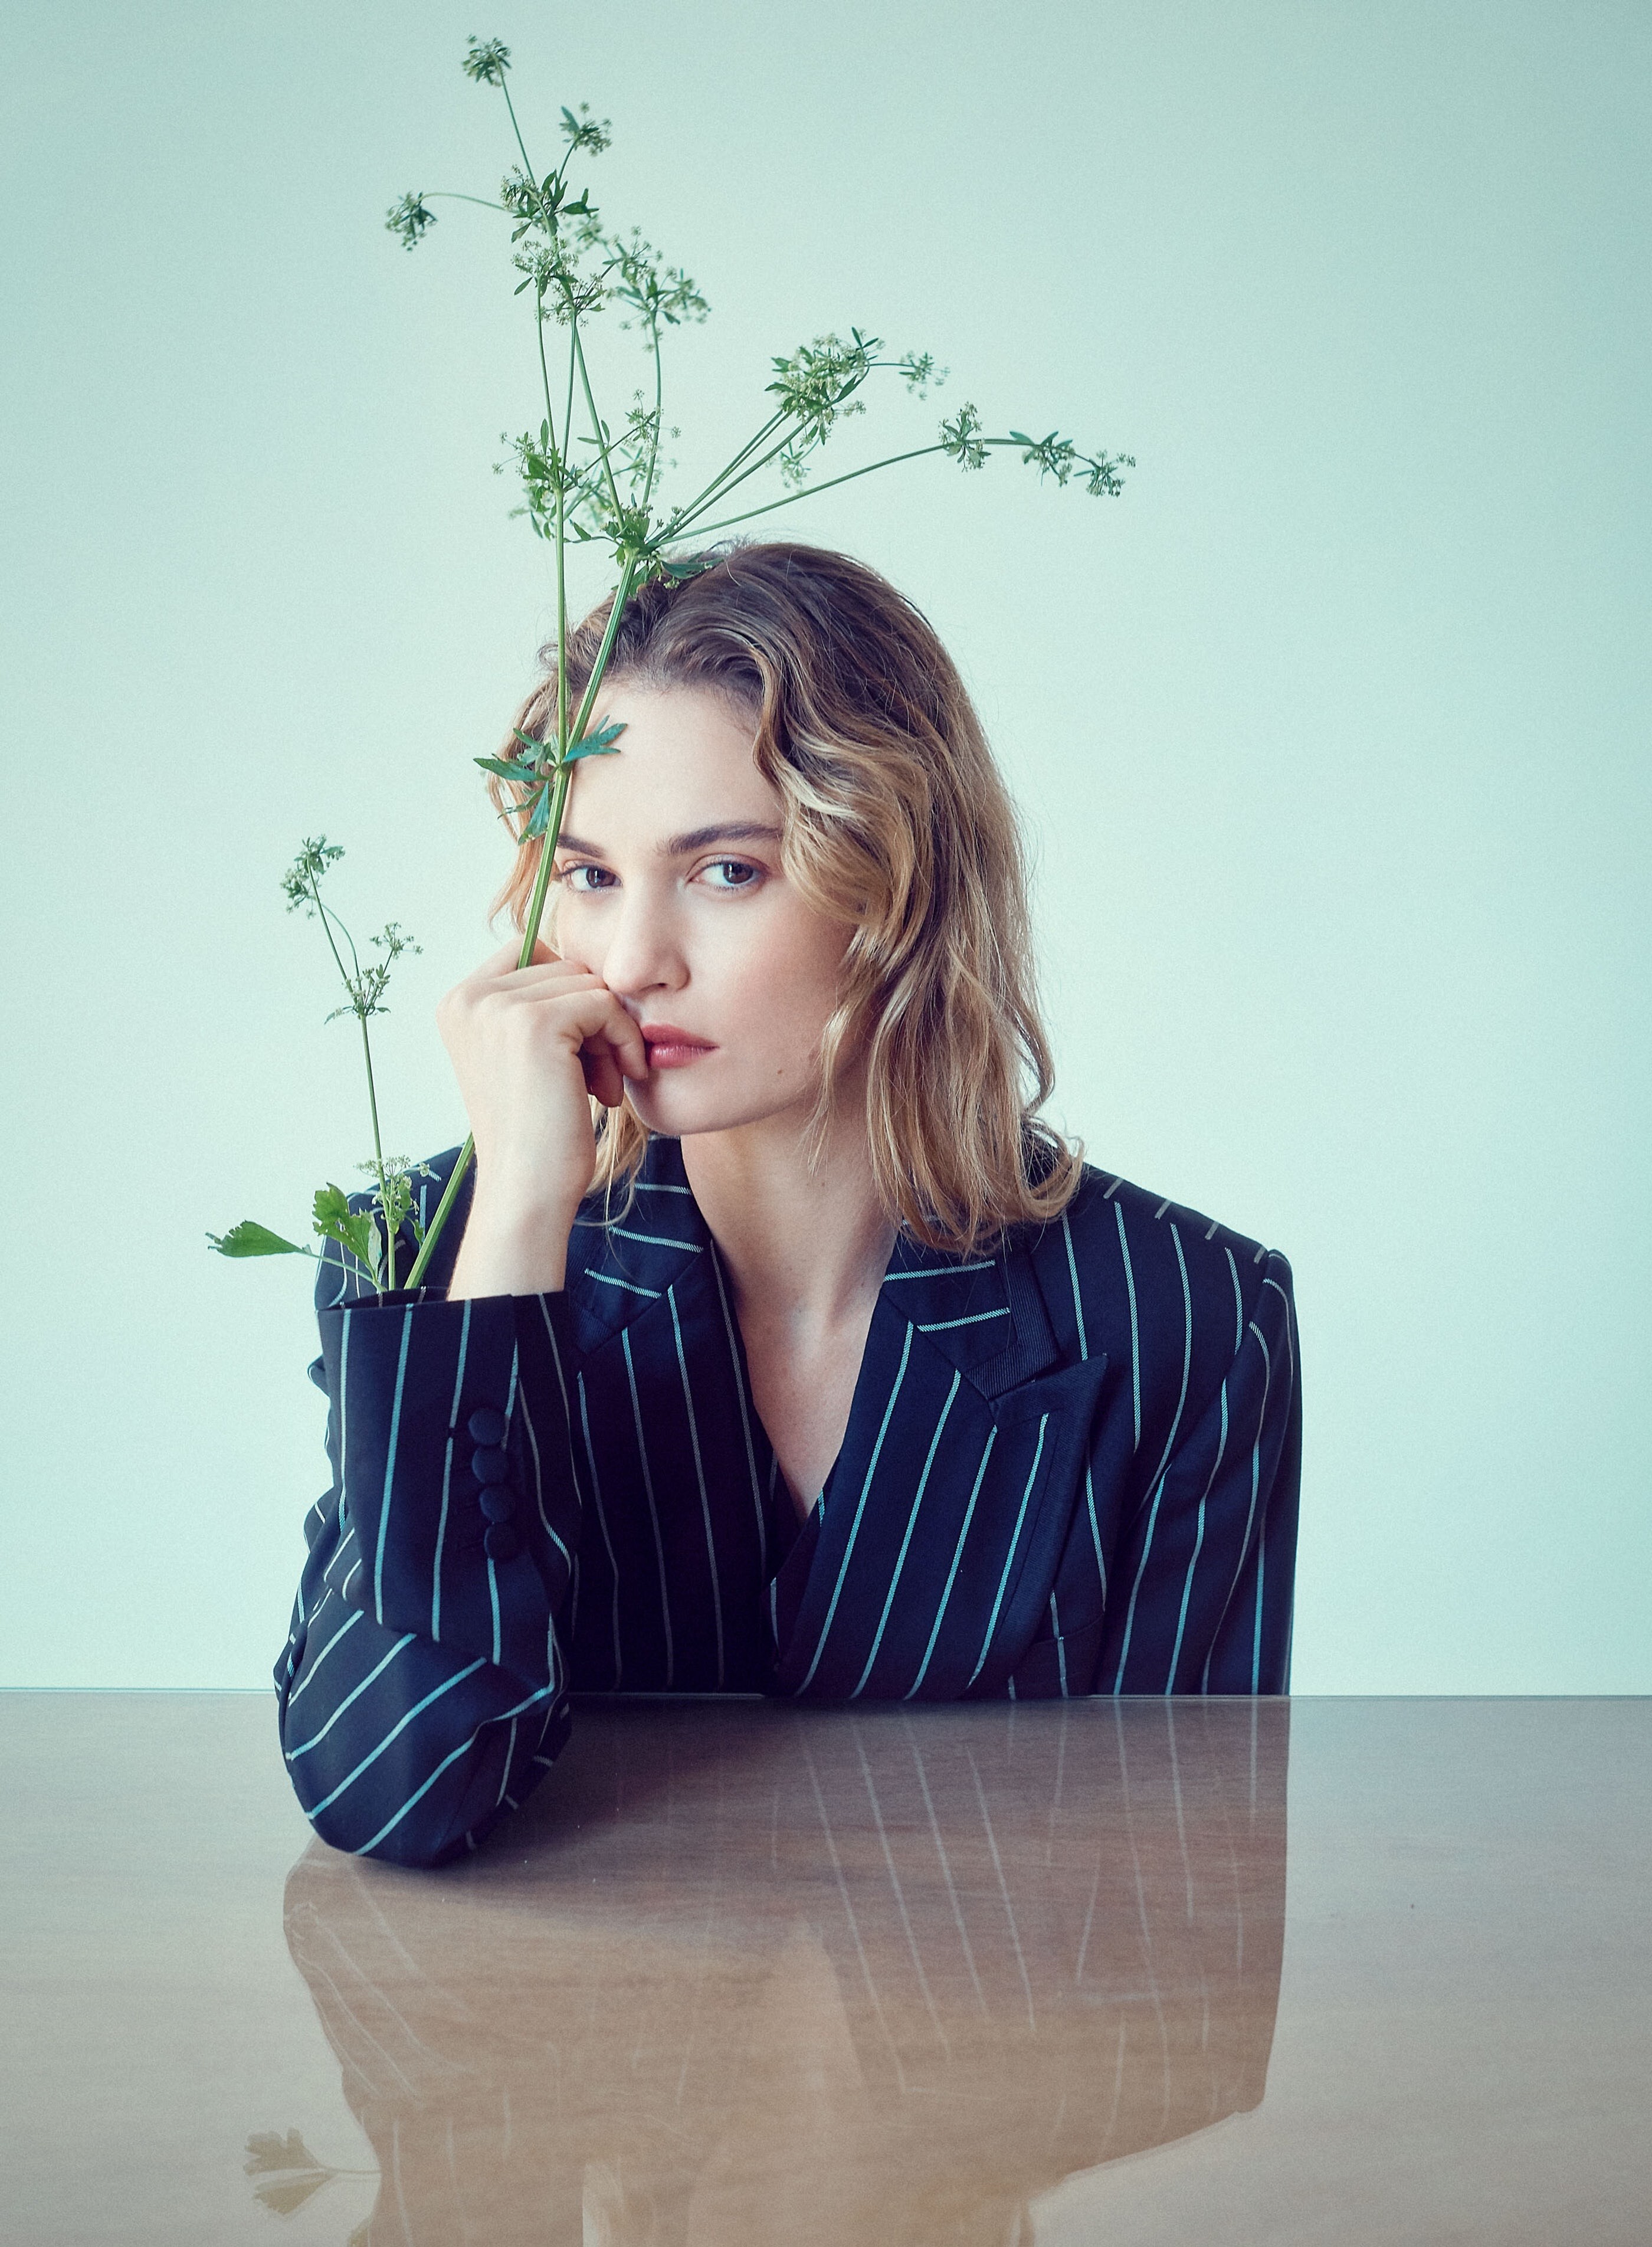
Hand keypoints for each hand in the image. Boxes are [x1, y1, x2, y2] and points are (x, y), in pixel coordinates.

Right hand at [436, 937, 646, 1296]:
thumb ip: (538, 1006)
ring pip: (589, 984)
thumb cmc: (537, 1133)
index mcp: (458, 1002)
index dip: (569, 995)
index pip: (533, 951)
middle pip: (566, 966)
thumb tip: (588, 963)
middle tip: (595, 1078)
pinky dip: (622, 1042)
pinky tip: (611, 1087)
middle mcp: (468, 997)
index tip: (579, 1050)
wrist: (527, 1191)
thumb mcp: (526, 1057)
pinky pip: (605, 1003)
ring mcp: (496, 1007)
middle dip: (593, 1020)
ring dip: (610, 1034)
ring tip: (599, 1086)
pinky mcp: (533, 1022)